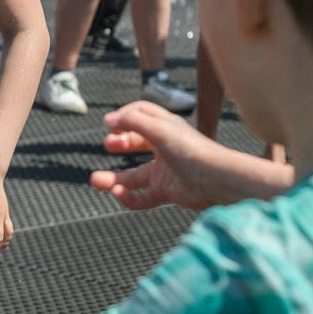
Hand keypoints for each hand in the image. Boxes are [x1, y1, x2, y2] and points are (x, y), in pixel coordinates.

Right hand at [89, 100, 232, 211]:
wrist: (217, 180)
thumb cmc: (192, 150)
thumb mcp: (160, 129)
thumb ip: (133, 121)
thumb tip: (109, 119)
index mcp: (166, 128)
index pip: (142, 115)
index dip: (124, 117)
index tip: (110, 124)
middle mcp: (165, 149)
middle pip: (136, 144)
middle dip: (120, 144)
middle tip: (108, 145)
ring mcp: (165, 172)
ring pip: (134, 177)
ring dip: (113, 179)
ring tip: (95, 180)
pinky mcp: (167, 192)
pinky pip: (142, 197)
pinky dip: (129, 198)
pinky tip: (118, 194)